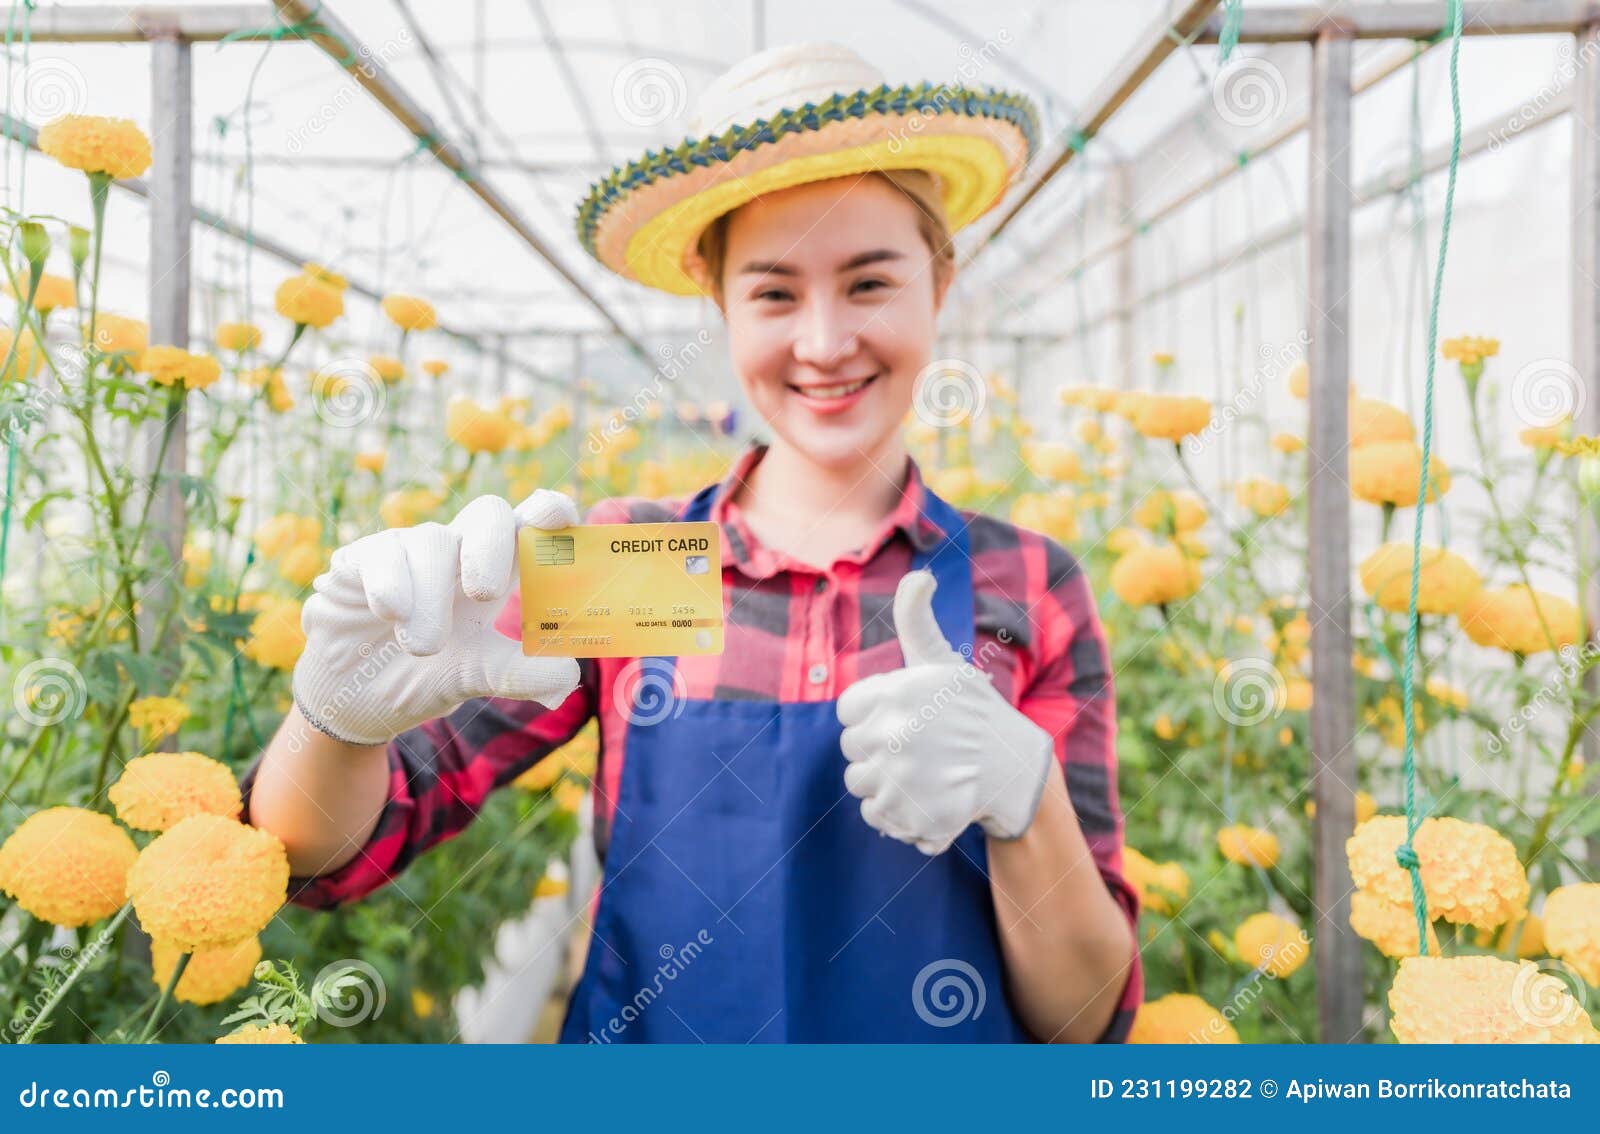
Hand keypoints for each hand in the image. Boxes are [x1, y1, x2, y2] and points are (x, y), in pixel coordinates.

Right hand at [291, 489, 582, 746]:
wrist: (352, 701)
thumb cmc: (424, 676)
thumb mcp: (474, 678)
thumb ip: (518, 674)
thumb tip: (567, 676)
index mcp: (495, 575)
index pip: (528, 526)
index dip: (548, 511)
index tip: (556, 513)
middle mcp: (456, 553)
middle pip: (487, 512)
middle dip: (492, 545)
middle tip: (485, 593)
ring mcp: (407, 551)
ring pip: (431, 541)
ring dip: (432, 597)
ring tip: (424, 648)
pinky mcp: (359, 561)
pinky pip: (381, 553)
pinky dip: (390, 582)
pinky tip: (389, 613)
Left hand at [836, 570, 1052, 854]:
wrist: (1016, 772)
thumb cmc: (972, 711)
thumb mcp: (941, 661)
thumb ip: (915, 620)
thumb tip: (919, 577)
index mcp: (896, 694)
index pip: (849, 709)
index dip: (874, 713)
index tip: (905, 717)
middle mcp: (893, 736)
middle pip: (852, 748)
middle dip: (880, 748)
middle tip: (919, 747)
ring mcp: (900, 780)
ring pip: (859, 784)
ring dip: (885, 781)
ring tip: (922, 773)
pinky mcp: (908, 818)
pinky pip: (874, 817)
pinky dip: (895, 813)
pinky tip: (925, 798)